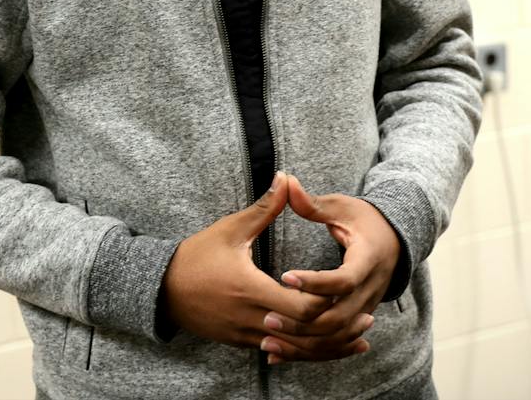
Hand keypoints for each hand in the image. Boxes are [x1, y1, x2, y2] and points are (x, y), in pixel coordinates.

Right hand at [160, 172, 349, 351]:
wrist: (161, 289)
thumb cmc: (197, 256)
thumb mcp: (231, 229)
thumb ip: (264, 208)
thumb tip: (286, 178)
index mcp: (252, 290)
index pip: (303, 307)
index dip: (327, 300)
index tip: (348, 290)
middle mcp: (252, 319)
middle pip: (306, 336)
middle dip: (339, 329)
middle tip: (368, 318)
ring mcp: (247, 336)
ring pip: (296, 351)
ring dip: (328, 347)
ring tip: (358, 340)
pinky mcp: (243, 343)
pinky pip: (281, 352)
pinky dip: (305, 351)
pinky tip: (326, 347)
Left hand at [260, 174, 399, 364]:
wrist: (395, 238)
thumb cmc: (365, 219)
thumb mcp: (341, 207)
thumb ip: (313, 203)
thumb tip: (285, 181)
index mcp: (368, 260)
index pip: (343, 280)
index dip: (314, 282)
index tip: (284, 276)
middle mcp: (370, 289)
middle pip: (339, 318)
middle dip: (302, 321)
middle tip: (266, 315)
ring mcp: (366, 308)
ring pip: (336, 337)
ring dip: (302, 343)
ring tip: (266, 339)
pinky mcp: (356, 318)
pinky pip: (334, 342)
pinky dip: (308, 351)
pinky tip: (278, 354)